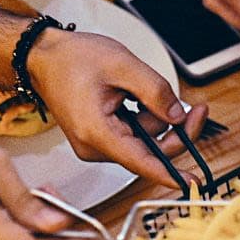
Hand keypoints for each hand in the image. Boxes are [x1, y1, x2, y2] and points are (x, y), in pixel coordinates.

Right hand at [25, 28, 208, 186]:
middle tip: (195, 109)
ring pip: (143, 142)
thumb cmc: (73, 59)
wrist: (44, 57)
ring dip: (155, 119)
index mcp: (96, 132)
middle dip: (174, 130)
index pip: (140, 161)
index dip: (169, 173)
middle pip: (148, 151)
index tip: (191, 181)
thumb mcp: (122, 65)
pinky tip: (135, 96)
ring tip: (143, 87)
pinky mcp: (99, 138)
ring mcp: (95, 144)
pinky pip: (132, 136)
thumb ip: (155, 91)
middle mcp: (93, 146)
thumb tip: (177, 115)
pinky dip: (143, 119)